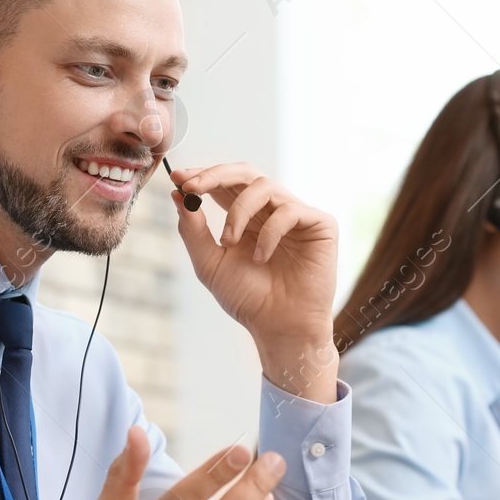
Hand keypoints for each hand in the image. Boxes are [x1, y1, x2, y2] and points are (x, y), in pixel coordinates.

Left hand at [169, 163, 338, 401]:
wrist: (279, 327)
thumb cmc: (248, 299)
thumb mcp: (210, 264)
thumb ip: (193, 231)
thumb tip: (178, 196)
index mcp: (248, 218)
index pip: (226, 184)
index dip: (203, 175)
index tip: (178, 178)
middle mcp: (272, 211)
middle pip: (246, 173)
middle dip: (215, 175)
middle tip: (193, 186)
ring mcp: (297, 216)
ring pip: (264, 187)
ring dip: (239, 212)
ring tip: (229, 242)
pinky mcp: (320, 225)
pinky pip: (289, 211)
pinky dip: (268, 233)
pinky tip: (261, 257)